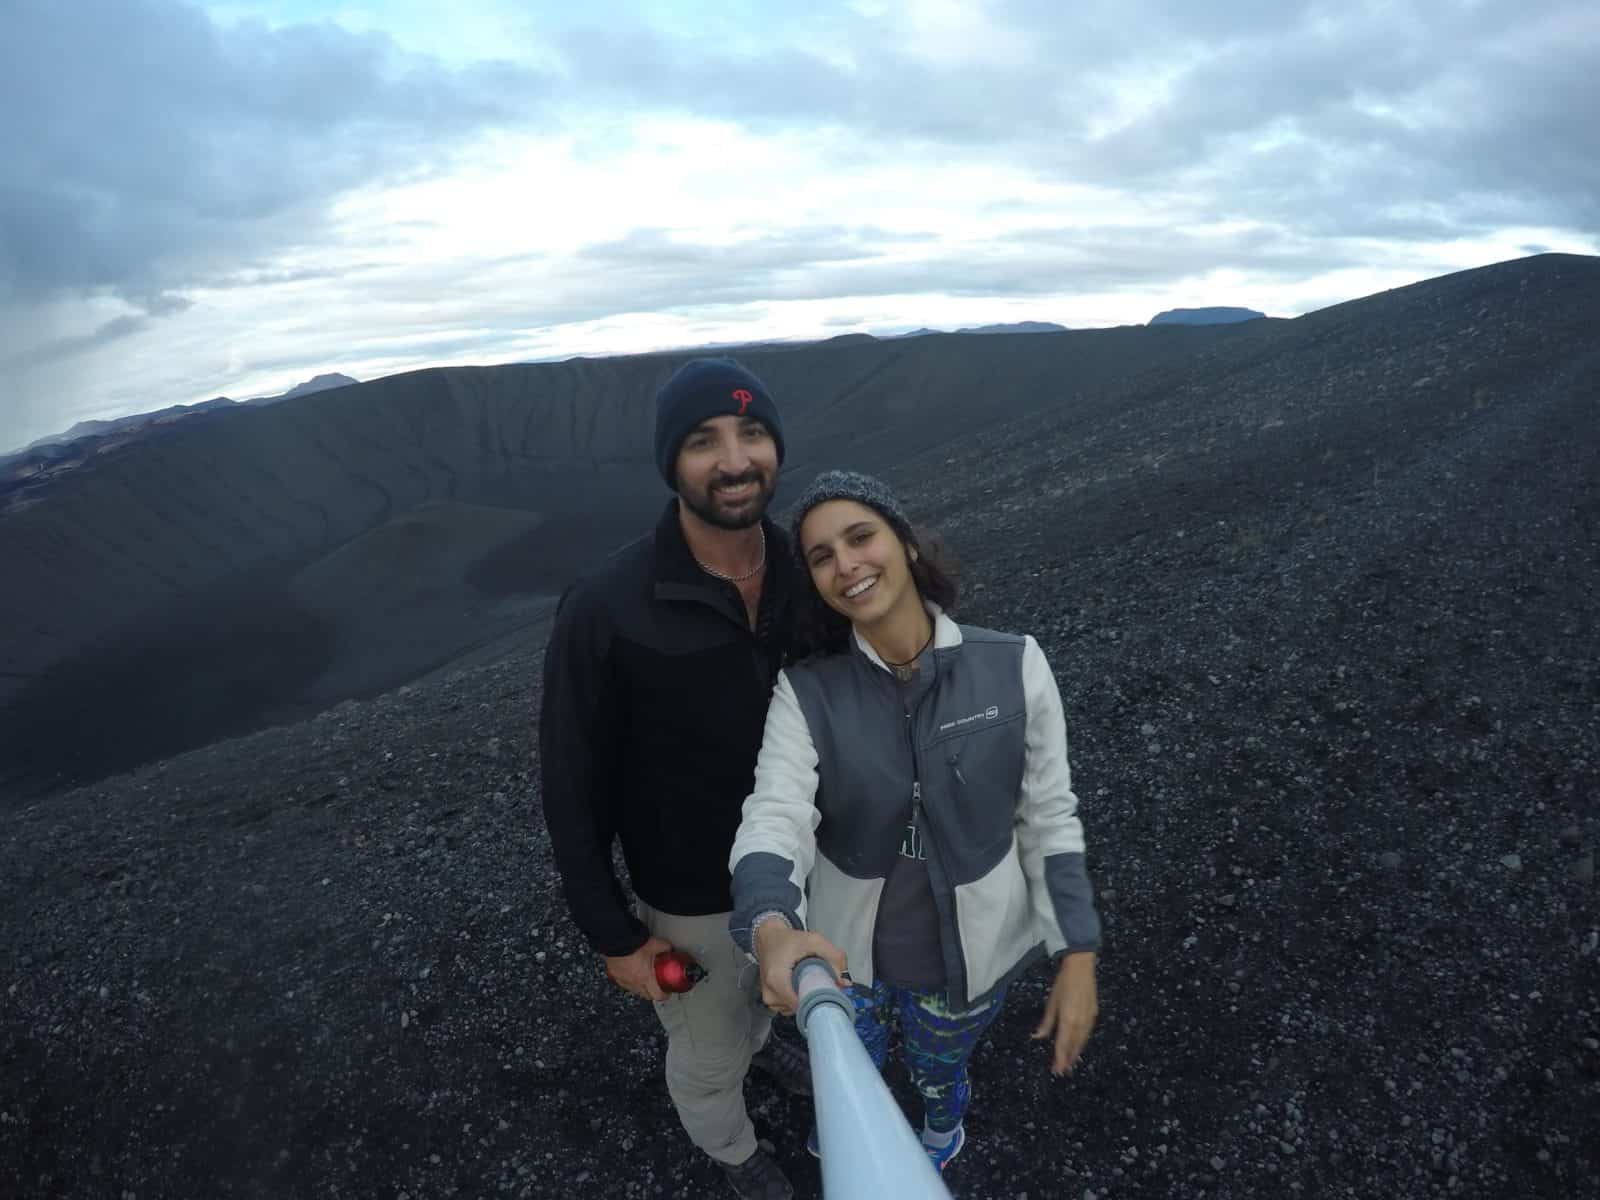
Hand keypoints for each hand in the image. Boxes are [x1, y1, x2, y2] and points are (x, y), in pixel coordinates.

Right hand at [603, 934, 673, 1001]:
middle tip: (657, 987)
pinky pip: (623, 982)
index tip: (666, 993)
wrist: (617, 942)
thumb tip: (669, 948)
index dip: (664, 995)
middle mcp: (634, 983)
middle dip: (653, 993)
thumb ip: (665, 947)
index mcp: (646, 978)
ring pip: (634, 990)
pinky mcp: (615, 975)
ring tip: (644, 979)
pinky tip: (631, 973)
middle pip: (645, 995)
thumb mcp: (655, 944)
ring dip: (640, 987)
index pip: (657, 995)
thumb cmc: (634, 946)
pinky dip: (629, 980)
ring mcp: (623, 980)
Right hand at [754, 921, 847, 1015]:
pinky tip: (800, 985)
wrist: (768, 937)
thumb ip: (834, 957)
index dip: (818, 1002)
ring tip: (809, 982)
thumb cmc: (789, 940)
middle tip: (822, 983)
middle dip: (815, 998)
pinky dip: (797, 998)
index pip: (802, 1005)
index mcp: (777, 980)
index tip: (829, 995)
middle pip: (800, 1008)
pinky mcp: (770, 1000)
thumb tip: (844, 982)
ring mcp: (769, 999)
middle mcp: (770, 994)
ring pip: (795, 1009)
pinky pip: (789, 1007)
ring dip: (805, 998)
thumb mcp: (814, 940)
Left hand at [1033, 951, 1096, 1075]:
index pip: (1063, 1045)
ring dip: (1076, 1053)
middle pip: (1074, 1046)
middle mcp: (1081, 1023)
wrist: (1082, 967)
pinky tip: (1078, 1046)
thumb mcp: (1052, 1002)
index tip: (1056, 1071)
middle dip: (1068, 1059)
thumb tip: (1038, 1037)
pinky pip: (1087, 1034)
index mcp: (1068, 1020)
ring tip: (1069, 1063)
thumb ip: (1047, 1022)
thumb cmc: (1063, 983)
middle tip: (1062, 1071)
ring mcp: (1089, 1019)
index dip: (1060, 1059)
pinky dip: (1082, 1043)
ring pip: (1082, 1041)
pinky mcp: (1094, 1014)